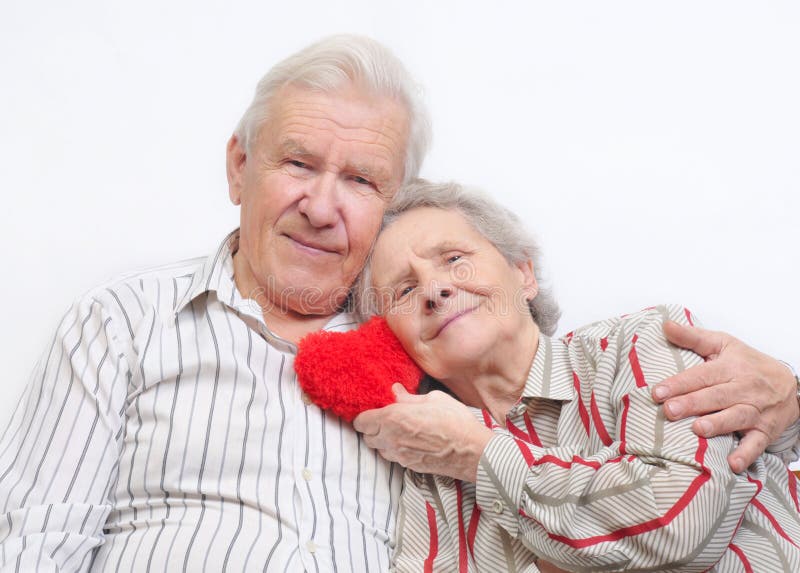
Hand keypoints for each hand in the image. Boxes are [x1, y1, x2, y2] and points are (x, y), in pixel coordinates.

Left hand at [353, 384, 493, 481]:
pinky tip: (407, 442)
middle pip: (366, 437)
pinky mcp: (408, 466)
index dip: (364, 416)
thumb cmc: (456, 421)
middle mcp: (392, 439)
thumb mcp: (434, 399)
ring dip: (381, 440)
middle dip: (371, 428)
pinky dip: (393, 450)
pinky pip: (392, 458)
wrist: (472, 451)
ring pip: (378, 449)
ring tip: (396, 431)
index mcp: (394, 418)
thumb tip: (395, 391)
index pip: (362, 422)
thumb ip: (409, 398)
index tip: (372, 411)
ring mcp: (400, 455)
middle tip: (384, 419)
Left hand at [651, 321, 798, 472]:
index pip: (703, 375)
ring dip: (718, 424)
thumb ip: (692, 337)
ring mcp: (756, 410)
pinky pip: (757, 443)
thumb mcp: (722, 344)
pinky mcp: (766, 430)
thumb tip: (665, 325)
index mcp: (731, 367)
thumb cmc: (748, 363)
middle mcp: (745, 388)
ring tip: (698, 430)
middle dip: (693, 404)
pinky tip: (732, 464)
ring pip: (737, 417)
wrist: (789, 383)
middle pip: (716, 396)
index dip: (680, 383)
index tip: (657, 392)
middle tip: (669, 411)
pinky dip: (746, 454)